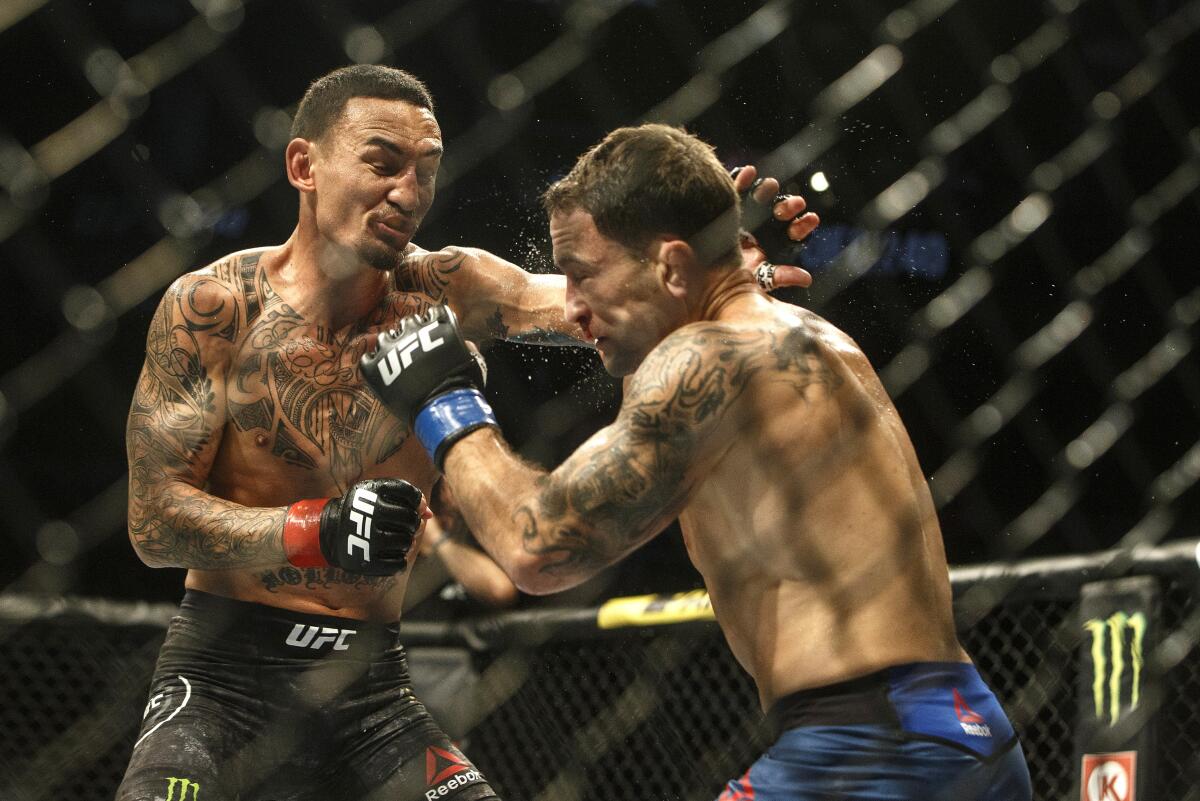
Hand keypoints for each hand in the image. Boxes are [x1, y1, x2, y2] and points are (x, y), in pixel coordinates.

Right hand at [283, 478, 427, 575]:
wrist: (330, 531)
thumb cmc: (362, 510)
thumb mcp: (377, 494)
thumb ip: (405, 498)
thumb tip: (429, 513)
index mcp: (373, 493)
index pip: (410, 494)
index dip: (418, 501)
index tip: (415, 507)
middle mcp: (371, 515)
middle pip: (410, 519)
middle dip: (413, 522)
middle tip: (406, 525)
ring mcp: (369, 539)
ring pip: (406, 541)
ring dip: (407, 541)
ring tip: (397, 538)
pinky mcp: (367, 561)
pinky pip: (399, 563)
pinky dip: (400, 559)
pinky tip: (392, 553)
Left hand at [361, 305, 497, 468]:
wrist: (444, 408)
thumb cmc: (463, 386)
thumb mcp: (474, 361)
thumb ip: (467, 348)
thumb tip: (465, 344)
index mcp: (438, 325)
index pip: (434, 313)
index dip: (435, 325)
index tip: (435, 336)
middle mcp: (413, 329)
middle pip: (408, 323)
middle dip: (411, 334)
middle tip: (415, 352)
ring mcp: (391, 346)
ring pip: (385, 338)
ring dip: (390, 348)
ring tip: (396, 363)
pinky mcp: (376, 365)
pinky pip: (367, 359)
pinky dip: (374, 364)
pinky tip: (382, 372)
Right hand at [731, 165, 819, 290]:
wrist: (706, 273)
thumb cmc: (735, 278)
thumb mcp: (758, 278)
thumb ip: (781, 276)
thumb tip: (807, 279)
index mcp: (776, 241)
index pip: (795, 231)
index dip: (804, 225)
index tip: (812, 219)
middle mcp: (765, 224)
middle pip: (781, 211)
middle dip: (788, 206)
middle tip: (796, 203)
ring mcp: (748, 212)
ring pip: (762, 197)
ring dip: (768, 189)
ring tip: (771, 186)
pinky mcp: (730, 204)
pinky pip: (737, 189)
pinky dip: (743, 179)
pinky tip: (748, 171)